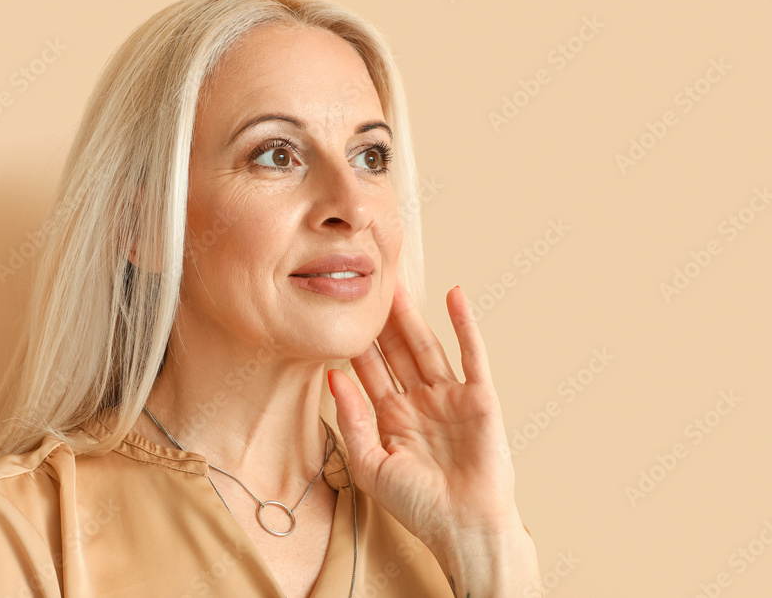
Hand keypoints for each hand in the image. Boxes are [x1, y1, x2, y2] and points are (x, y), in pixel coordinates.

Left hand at [329, 280, 523, 547]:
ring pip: (426, 346)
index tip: (337, 311)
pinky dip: (465, 324)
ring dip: (412, 315)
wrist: (463, 528)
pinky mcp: (480, 397)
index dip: (354, 342)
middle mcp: (420, 401)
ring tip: (396, 283)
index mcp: (392, 417)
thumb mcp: (370, 463)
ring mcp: (450, 397)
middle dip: (380, 320)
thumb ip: (352, 419)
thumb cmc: (417, 506)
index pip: (369, 370)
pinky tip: (455, 294)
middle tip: (364, 283)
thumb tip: (331, 376)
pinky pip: (472, 354)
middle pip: (395, 351)